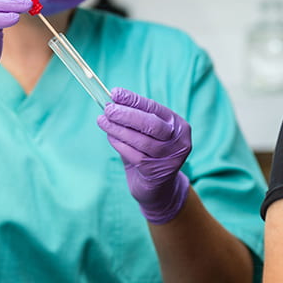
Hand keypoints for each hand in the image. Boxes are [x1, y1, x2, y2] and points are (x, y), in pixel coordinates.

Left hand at [97, 87, 191, 223]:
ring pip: (141, 140)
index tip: (115, 93)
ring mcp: (170, 158)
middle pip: (151, 124)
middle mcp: (179, 141)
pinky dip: (119, 144)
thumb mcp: (146, 133)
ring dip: (118, 129)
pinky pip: (134, 155)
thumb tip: (113, 99)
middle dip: (126, 114)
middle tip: (108, 108)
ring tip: (102, 121)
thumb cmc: (148, 154)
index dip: (134, 100)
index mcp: (178, 125)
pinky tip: (110, 137)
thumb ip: (134, 118)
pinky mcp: (157, 173)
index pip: (154, 108)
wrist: (157, 189)